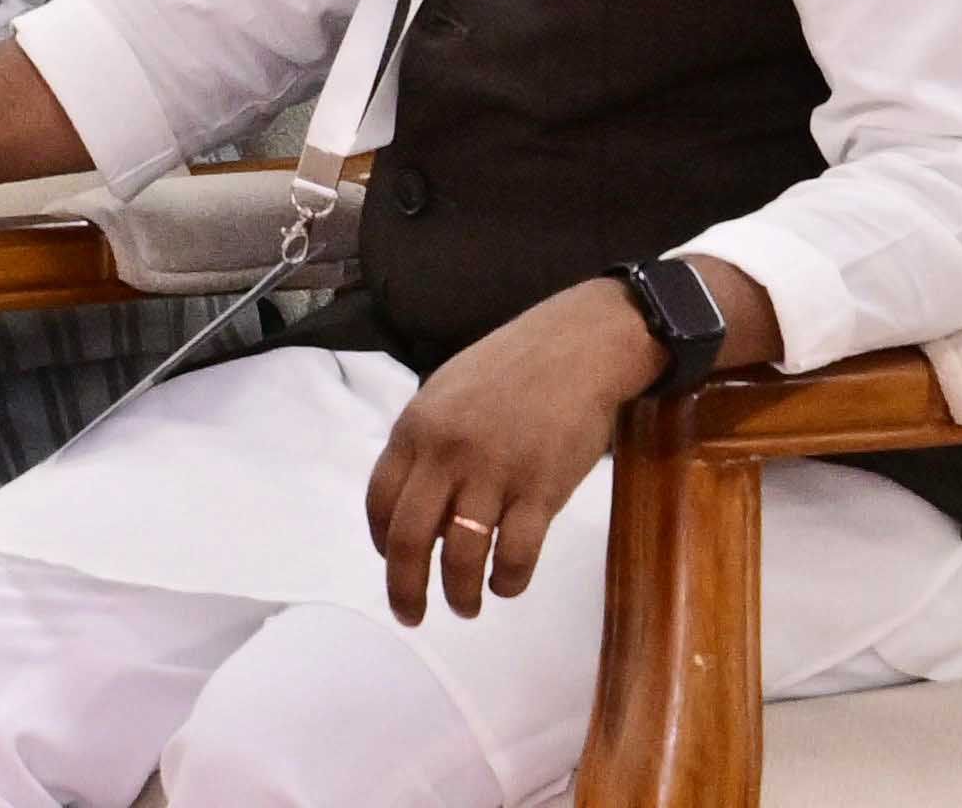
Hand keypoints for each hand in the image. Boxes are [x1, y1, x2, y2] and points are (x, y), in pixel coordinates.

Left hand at [364, 276, 677, 626]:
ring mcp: (495, 472)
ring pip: (462, 557)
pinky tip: (508, 583)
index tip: (392, 563)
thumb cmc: (513, 366)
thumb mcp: (449, 391)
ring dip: (460, 594)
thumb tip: (417, 503)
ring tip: (466, 607)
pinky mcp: (542, 490)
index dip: (382, 542)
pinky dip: (508, 581)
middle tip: (410, 615)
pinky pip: (517, 555)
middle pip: (410, 539)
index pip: (380, 500)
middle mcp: (447, 452)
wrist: (581, 346)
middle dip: (405, 588)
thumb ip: (428, 442)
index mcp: (417, 426)